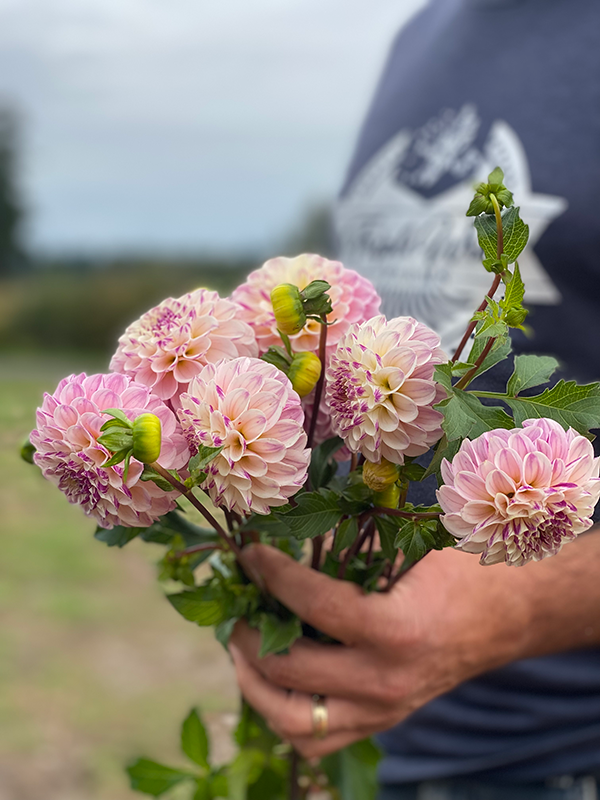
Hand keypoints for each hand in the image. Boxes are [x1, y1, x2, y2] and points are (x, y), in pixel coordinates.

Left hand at [228, 543, 536, 757]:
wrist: (506, 616)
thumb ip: (348, 552)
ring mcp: (383, 711)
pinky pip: (317, 740)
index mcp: (396, 631)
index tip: (250, 553)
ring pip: (295, 725)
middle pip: (290, 672)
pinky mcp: (381, 722)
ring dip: (256, 687)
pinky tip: (273, 682)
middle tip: (238, 607)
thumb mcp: (409, 550)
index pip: (312, 604)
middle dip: (249, 635)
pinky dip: (284, 715)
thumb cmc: (460, 572)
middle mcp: (386, 682)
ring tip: (243, 650)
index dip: (272, 573)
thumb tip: (287, 545)